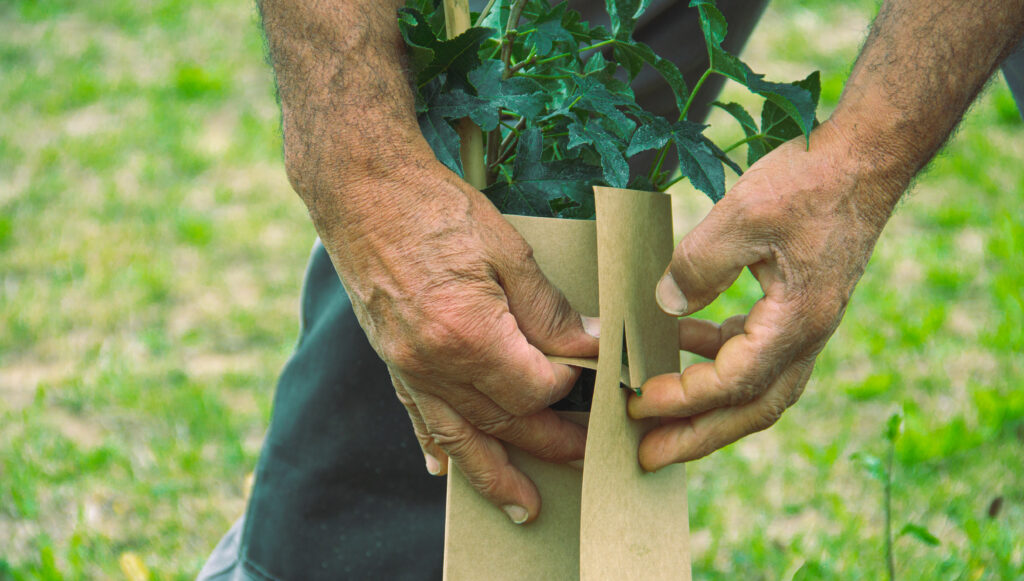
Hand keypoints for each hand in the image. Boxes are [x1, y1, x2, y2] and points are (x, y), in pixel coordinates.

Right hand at [314, 156, 598, 523]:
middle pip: (503, 421)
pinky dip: (435, 448)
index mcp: (469, 334)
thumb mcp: (506, 251)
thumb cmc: (436, 209)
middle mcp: (434, 364)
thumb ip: (547, 309)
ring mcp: (408, 367)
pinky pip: (417, 417)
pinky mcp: (391, 360)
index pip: (535, 386)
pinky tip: (446, 471)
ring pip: (459, 437)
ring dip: (494, 475)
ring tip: (523, 505)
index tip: (591, 375)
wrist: (362, 190)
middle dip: (548, 442)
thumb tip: (587, 344)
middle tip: (584, 457)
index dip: (568, 384)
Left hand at [629, 121, 902, 470]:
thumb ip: (698, 266)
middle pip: (751, 409)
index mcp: (797, 322)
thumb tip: (662, 307)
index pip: (734, 382)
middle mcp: (807, 335)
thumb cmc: (808, 182)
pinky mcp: (796, 310)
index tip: (637, 401)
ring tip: (655, 413)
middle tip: (646, 458)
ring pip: (754, 388)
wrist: (864, 160)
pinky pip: (754, 353)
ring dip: (705, 405)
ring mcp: (805, 326)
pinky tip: (678, 341)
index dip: (684, 397)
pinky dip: (715, 358)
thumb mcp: (742, 216)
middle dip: (696, 437)